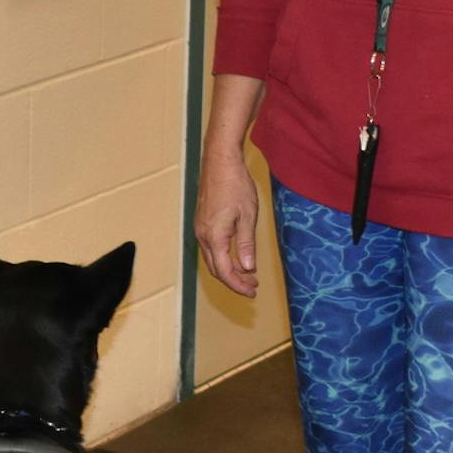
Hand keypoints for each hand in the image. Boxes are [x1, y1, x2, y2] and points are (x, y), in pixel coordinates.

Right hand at [193, 150, 260, 297]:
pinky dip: (223, 257)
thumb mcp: (247, 216)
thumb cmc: (235, 184)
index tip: (252, 291)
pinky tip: (236, 256)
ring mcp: (200, 229)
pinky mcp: (202, 222)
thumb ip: (246, 244)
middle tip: (252, 286)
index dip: (238, 285)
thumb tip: (248, 267)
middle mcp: (203, 236)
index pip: (225, 271)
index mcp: (215, 237)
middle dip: (234, 281)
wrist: (220, 161)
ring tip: (247, 273)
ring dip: (229, 269)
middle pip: (216, 269)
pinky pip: (211, 248)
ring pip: (213, 259)